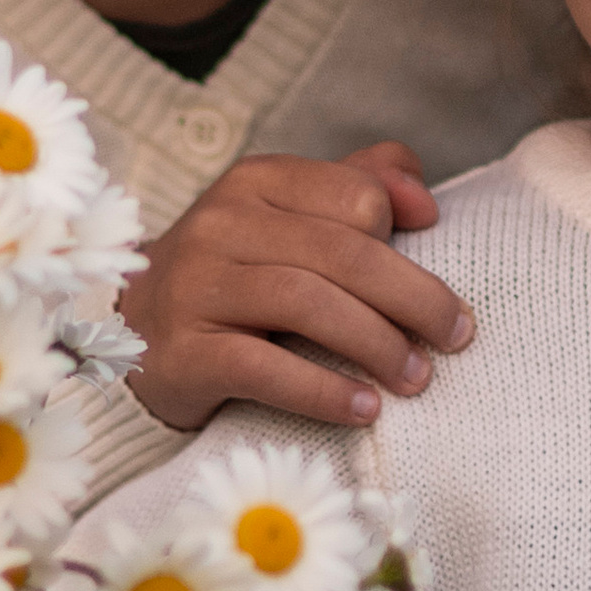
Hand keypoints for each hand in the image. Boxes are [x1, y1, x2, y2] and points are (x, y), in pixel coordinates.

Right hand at [121, 139, 475, 432]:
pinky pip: (264, 368)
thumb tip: (424, 199)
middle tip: (456, 337)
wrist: (134, 331)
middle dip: (413, 297)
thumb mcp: (289, 218)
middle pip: (342, 252)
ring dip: (376, 343)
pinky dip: (323, 390)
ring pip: (306, 303)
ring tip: (417, 377)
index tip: (436, 285)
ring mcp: (196, 287)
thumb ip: (359, 187)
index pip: (355, 196)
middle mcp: (221, 224)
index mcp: (255, 182)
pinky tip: (364, 408)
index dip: (404, 237)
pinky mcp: (184, 352)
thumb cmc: (237, 274)